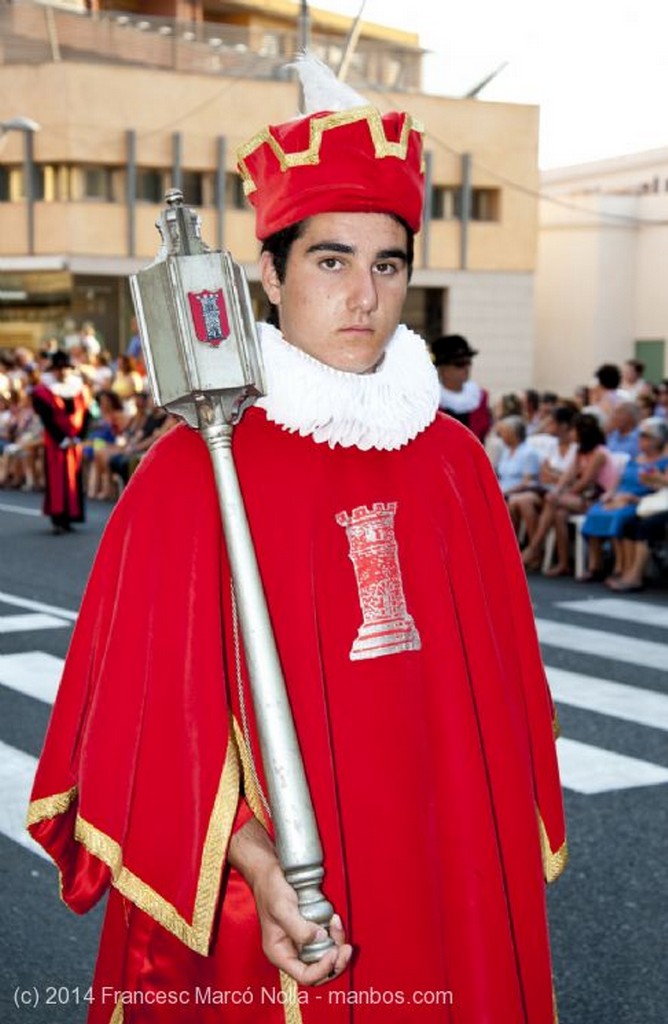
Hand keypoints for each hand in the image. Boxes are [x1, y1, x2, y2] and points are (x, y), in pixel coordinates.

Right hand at [229, 818, 352, 985]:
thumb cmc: (270, 889)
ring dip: (337, 944)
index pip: (305, 976)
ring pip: (326, 955)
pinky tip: (335, 918)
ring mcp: (301, 940)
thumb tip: (320, 938)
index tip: (333, 952)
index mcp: (280, 953)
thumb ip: (299, 928)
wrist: (269, 871)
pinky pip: (327, 939)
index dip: (323, 969)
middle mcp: (292, 951)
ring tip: (338, 923)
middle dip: (336, 961)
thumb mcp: (282, 908)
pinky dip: (335, 932)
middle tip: (346, 948)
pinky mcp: (310, 928)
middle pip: (319, 970)